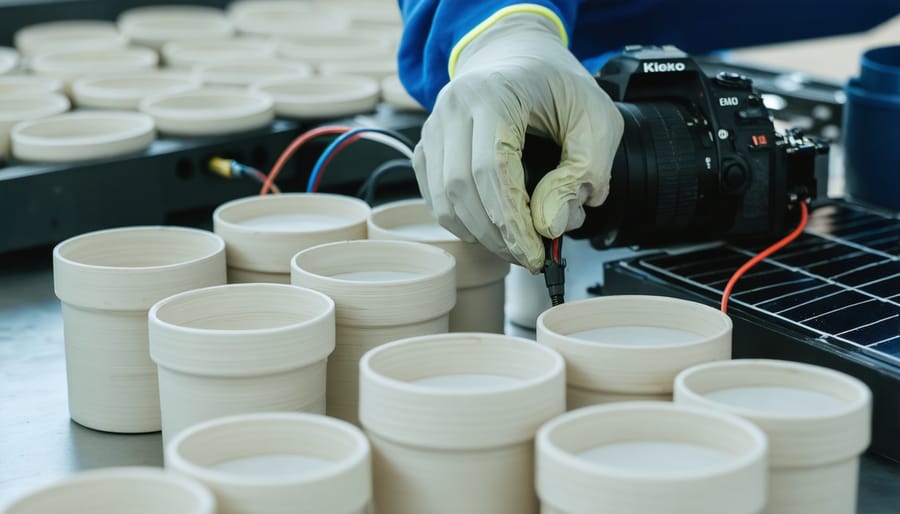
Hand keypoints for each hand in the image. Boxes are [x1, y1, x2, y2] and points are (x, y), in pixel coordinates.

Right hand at [413, 12, 622, 272]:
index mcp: (494, 96)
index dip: (512, 223)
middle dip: (495, 235)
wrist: (516, 53)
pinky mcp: (429, 144)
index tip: (534, 254)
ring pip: (442, 198)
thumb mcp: (598, 119)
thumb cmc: (558, 84)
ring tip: (512, 245)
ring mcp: (435, 126)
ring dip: (477, 233)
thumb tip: (552, 223)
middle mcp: (454, 108)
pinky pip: (434, 194)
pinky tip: (489, 228)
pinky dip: (460, 220)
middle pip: (461, 190)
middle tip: (527, 257)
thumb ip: (585, 172)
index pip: (492, 172)